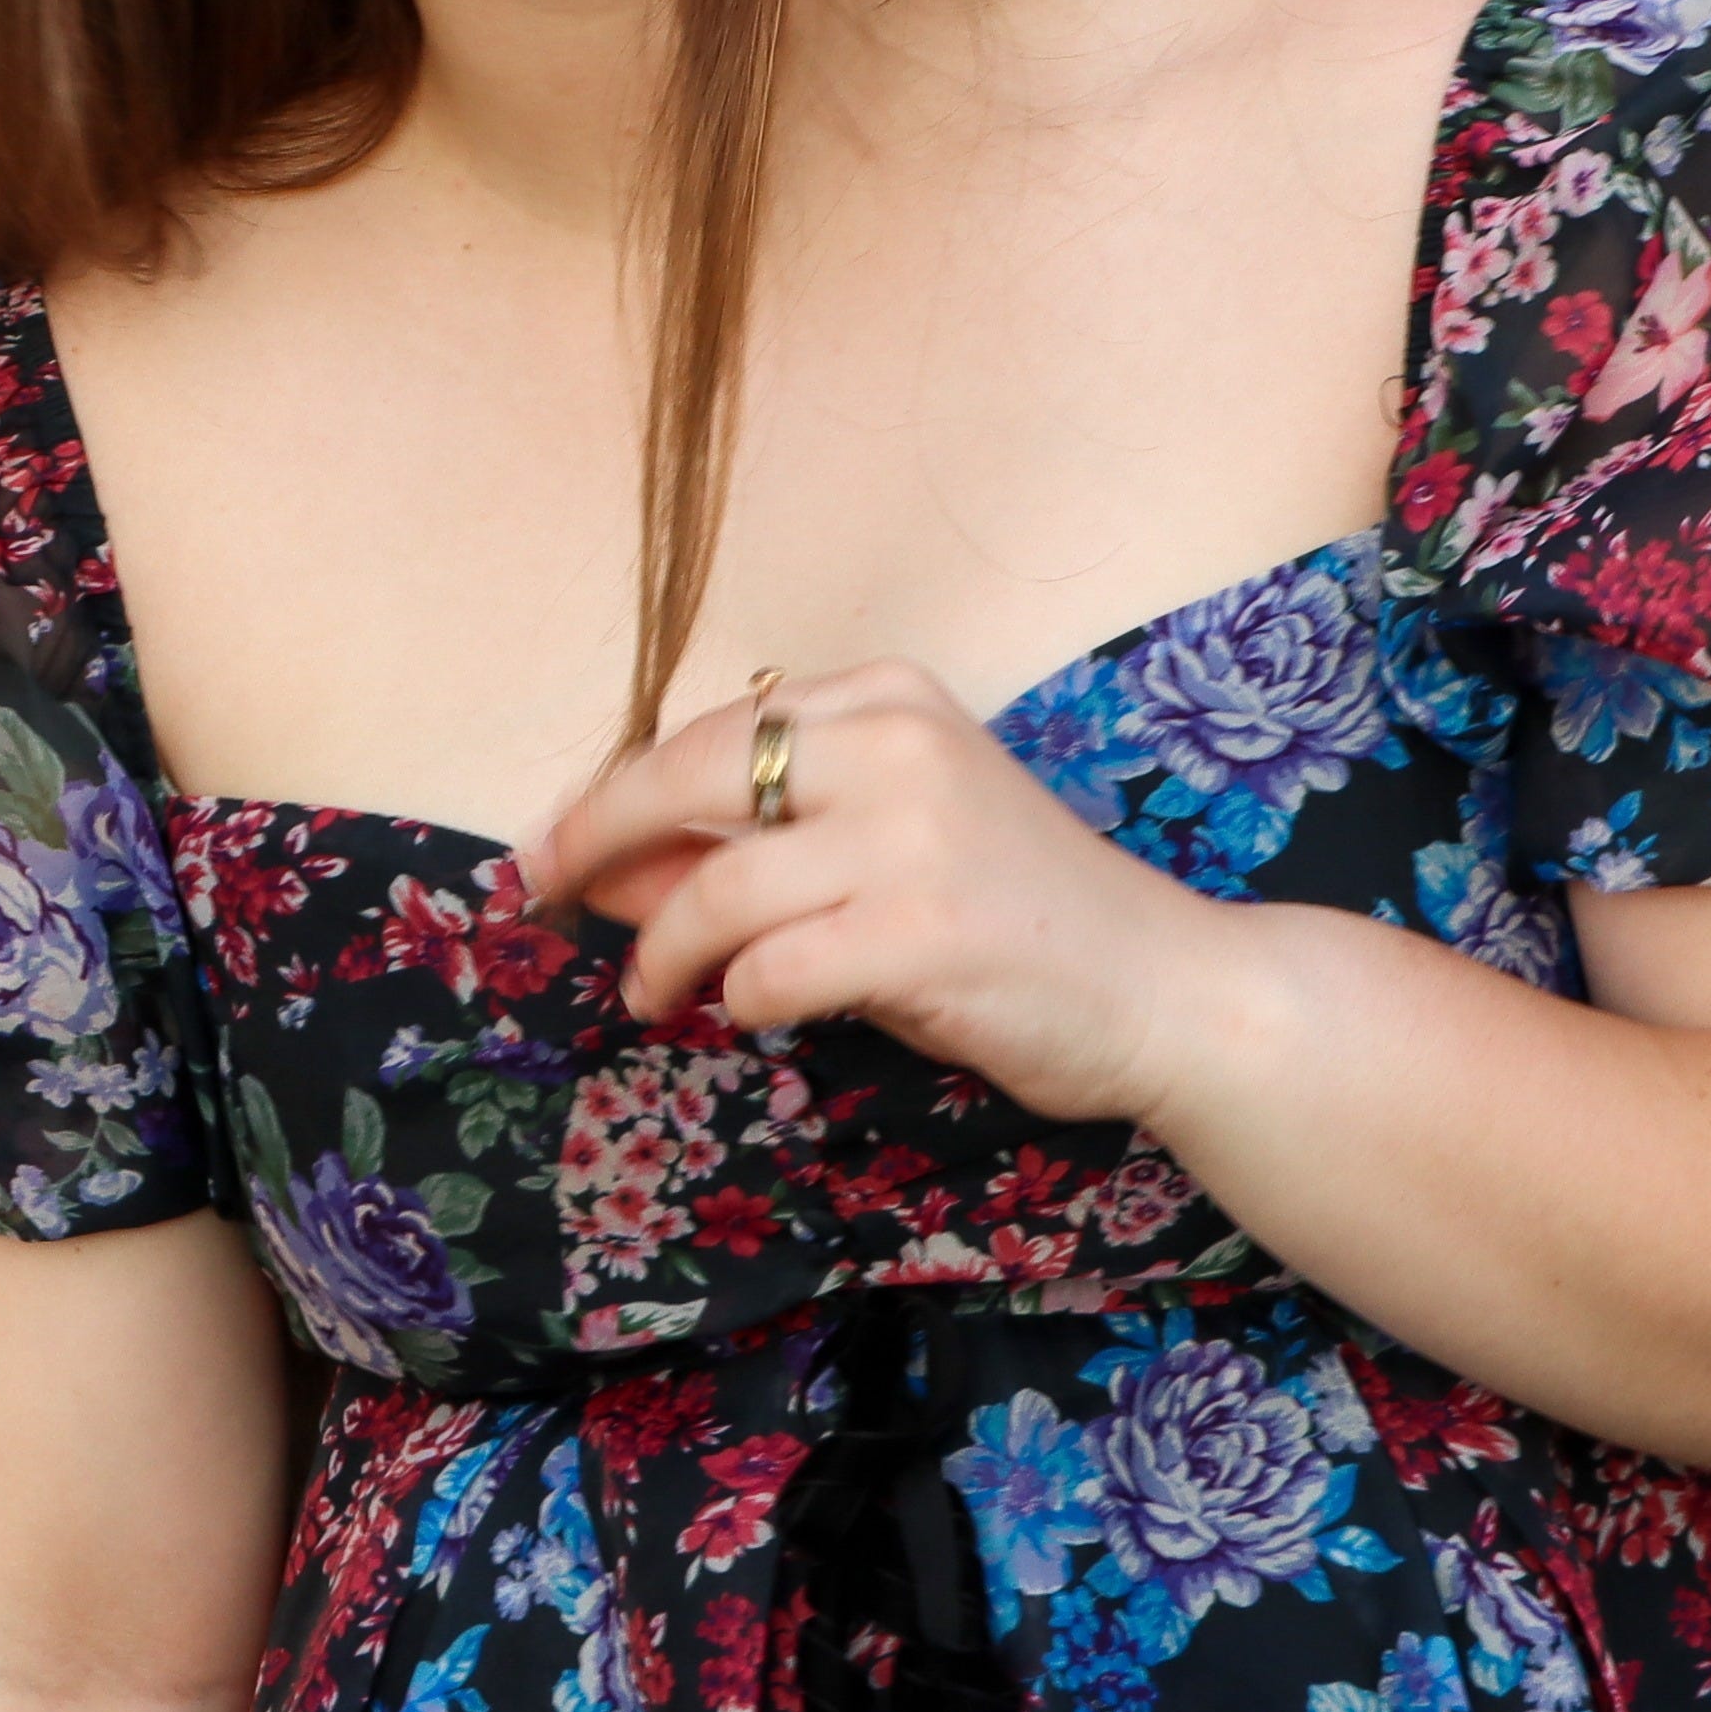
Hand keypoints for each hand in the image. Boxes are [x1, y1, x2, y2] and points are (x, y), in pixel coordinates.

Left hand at [518, 658, 1254, 1124]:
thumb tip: (608, 868)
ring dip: (662, 955)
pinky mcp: (924, 931)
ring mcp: (914, 833)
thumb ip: (749, 853)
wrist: (1167, 987)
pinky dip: (741, 1001)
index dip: (617, 792)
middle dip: (594, 839)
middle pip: (688, 774)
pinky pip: (770, 971)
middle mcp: (898, 743)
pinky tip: (757, 1012)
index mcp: (889, 699)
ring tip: (651, 993)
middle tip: (544, 895)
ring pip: (716, 888)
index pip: (712, 730)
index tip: (560, 845)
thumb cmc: (1019, 920)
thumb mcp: (877, 860)